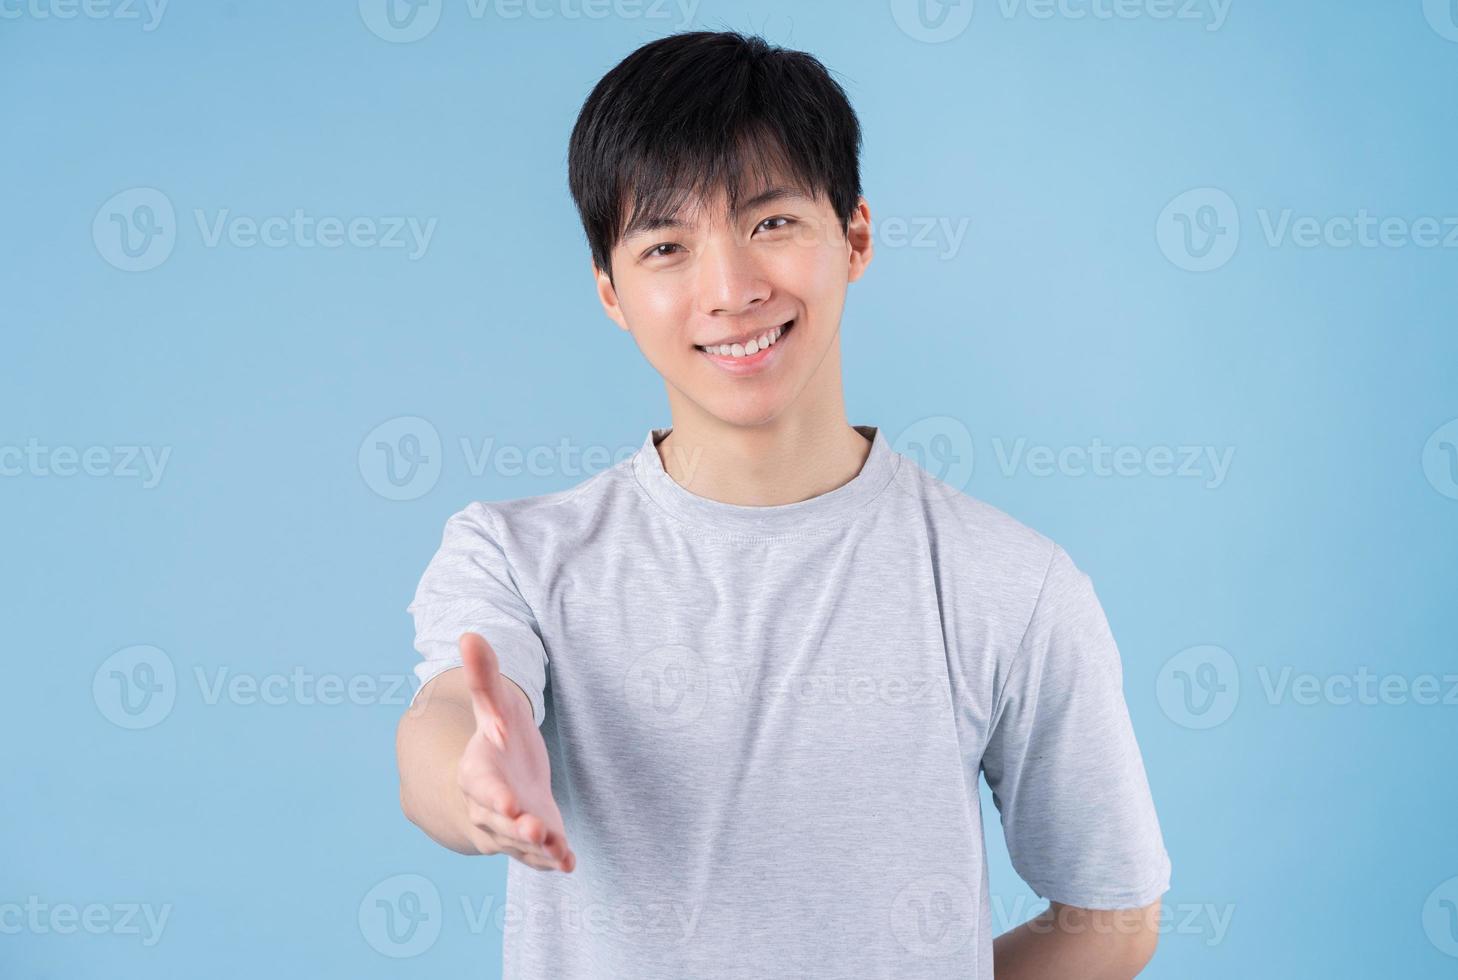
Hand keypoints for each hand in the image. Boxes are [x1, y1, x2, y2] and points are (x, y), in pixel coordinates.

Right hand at [454, 632, 574, 871]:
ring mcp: (510, 828)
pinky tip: (569, 864)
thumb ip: (484, 677)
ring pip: (519, 844)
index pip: (482, 786)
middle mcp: (489, 807)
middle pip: (500, 822)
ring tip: (558, 851)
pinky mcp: (532, 840)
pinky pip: (538, 857)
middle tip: (537, 830)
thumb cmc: (496, 736)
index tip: (509, 800)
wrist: (499, 774)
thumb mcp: (494, 704)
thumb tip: (469, 635)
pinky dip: (552, 862)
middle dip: (518, 827)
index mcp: (477, 773)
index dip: (494, 795)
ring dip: (537, 849)